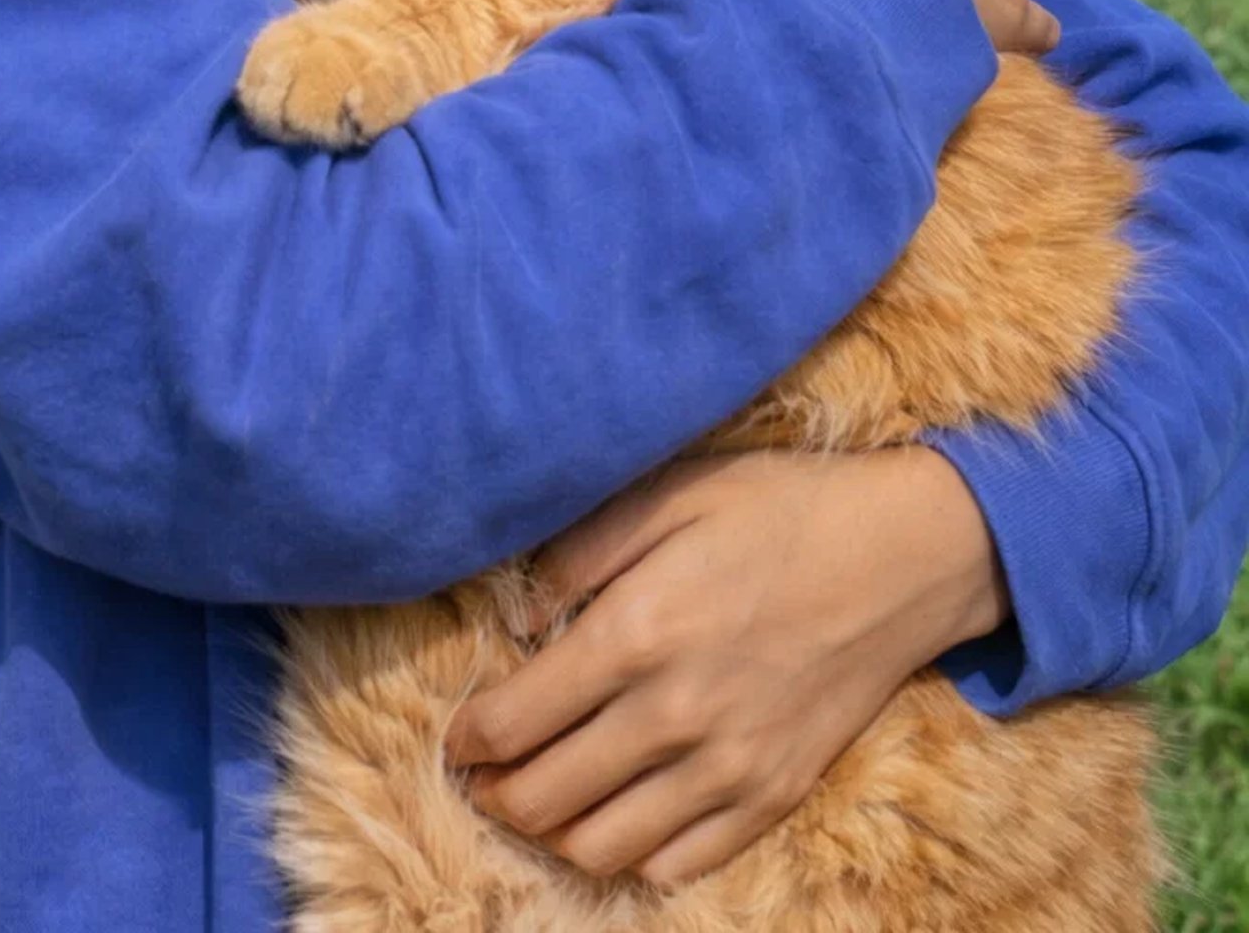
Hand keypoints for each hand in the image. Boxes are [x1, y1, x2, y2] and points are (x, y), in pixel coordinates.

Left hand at [445, 446, 1007, 889]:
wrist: (901, 557)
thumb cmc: (778, 509)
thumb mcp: (671, 492)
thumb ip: (582, 551)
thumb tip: (521, 618)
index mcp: (637, 632)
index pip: (515, 721)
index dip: (468, 738)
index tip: (457, 736)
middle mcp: (674, 715)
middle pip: (545, 798)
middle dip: (494, 794)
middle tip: (480, 776)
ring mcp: (727, 768)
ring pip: (601, 847)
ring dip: (552, 833)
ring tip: (538, 801)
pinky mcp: (771, 798)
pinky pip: (676, 865)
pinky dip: (630, 855)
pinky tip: (617, 817)